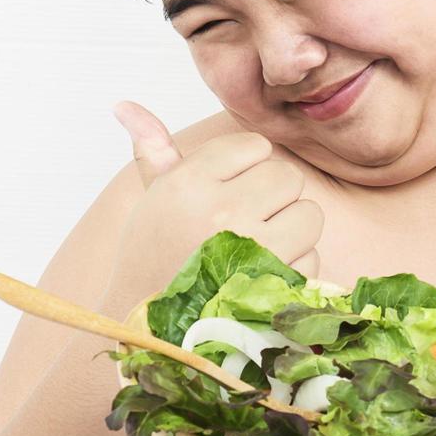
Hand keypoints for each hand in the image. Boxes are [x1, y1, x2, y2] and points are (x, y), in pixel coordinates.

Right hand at [106, 101, 323, 296]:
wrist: (151, 331)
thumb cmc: (154, 256)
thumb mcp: (152, 200)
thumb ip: (153, 150)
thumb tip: (124, 103)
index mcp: (188, 183)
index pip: (255, 146)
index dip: (249, 167)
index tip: (229, 189)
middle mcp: (221, 211)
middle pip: (288, 177)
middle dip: (274, 197)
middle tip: (248, 219)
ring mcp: (252, 250)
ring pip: (309, 215)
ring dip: (292, 231)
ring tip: (258, 246)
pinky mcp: (276, 285)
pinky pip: (311, 258)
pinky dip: (294, 268)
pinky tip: (260, 276)